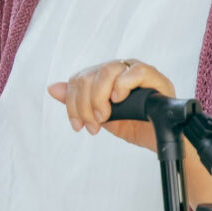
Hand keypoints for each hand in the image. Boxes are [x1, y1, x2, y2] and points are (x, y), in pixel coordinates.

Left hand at [47, 58, 176, 151]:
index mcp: (103, 77)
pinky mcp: (154, 77)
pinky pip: (136, 71)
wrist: (159, 140)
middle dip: (85, 105)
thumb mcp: (99, 116)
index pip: (78, 79)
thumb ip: (77, 102)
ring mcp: (135, 70)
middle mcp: (118, 70)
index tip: (78, 125)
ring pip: (108, 70)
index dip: (72, 103)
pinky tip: (119, 100)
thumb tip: (53, 88)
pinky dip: (123, 85)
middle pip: (88, 75)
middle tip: (93, 125)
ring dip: (100, 97)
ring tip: (105, 116)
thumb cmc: (133, 125)